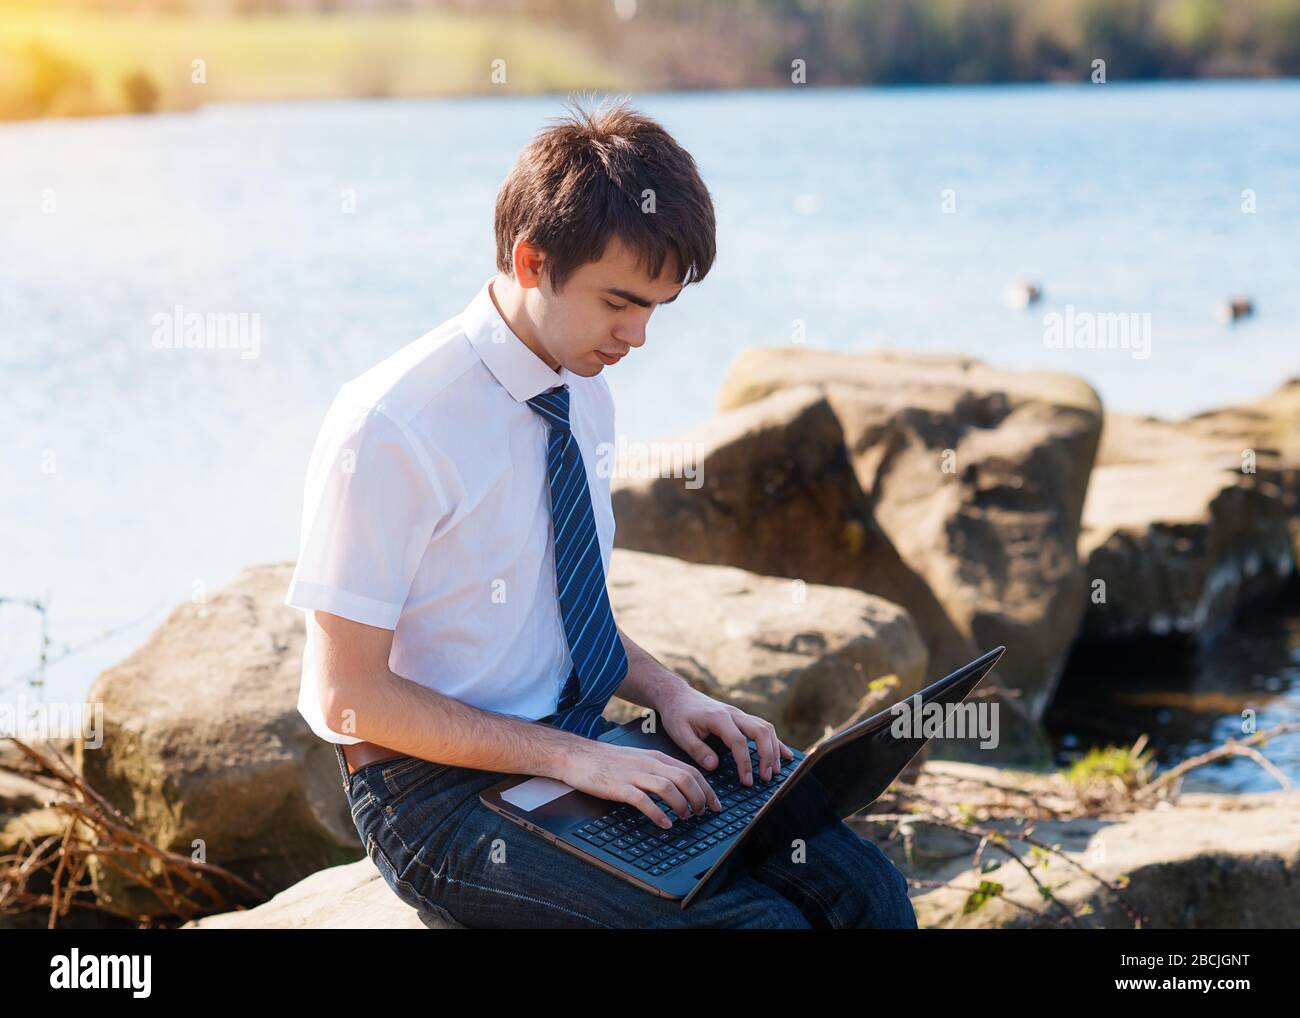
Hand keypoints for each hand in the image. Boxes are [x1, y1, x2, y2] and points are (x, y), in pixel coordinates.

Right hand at [557, 740, 723, 829]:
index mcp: (655, 757)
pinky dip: (658, 814)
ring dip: (682, 805)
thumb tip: (678, 787)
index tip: (715, 803)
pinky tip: (665, 824)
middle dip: (700, 797)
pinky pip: (644, 801)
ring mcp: (634, 775)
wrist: (578, 756)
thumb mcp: (638, 759)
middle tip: (703, 813)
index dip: (707, 788)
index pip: (690, 770)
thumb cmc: (607, 761)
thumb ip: (657, 769)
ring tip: (686, 818)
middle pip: (685, 778)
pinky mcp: (620, 787)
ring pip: (669, 787)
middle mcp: (649, 764)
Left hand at [656, 686, 794, 787]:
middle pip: (760, 732)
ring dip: (774, 749)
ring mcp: (739, 714)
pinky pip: (764, 727)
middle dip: (767, 756)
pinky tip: (785, 754)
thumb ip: (697, 750)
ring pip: (766, 728)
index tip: (747, 781)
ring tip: (775, 771)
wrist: (677, 696)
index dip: (745, 763)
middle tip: (766, 778)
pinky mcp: (741, 717)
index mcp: (718, 717)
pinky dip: (776, 741)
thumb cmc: (677, 715)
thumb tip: (714, 766)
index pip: (738, 742)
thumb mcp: (679, 734)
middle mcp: (733, 713)